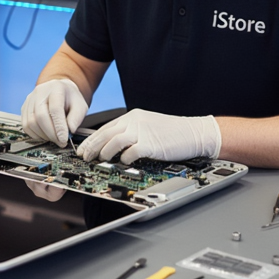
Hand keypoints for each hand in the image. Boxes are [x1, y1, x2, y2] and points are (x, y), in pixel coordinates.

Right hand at [20, 79, 88, 146]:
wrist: (60, 90)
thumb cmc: (71, 99)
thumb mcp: (80, 106)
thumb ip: (76, 118)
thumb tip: (70, 131)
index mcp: (56, 88)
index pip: (55, 109)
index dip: (59, 126)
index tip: (64, 139)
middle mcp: (40, 92)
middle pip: (40, 116)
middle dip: (51, 134)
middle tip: (60, 142)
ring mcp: (30, 100)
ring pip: (31, 123)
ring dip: (43, 135)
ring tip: (54, 138)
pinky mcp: (24, 108)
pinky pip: (25, 125)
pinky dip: (35, 135)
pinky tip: (45, 135)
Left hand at [77, 109, 221, 163]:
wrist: (195, 133)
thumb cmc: (173, 132)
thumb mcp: (148, 126)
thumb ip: (131, 132)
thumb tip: (113, 145)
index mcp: (133, 116)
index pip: (106, 127)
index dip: (92, 139)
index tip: (83, 149)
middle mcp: (135, 121)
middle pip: (106, 133)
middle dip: (92, 147)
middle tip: (84, 157)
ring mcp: (143, 132)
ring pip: (114, 141)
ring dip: (104, 152)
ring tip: (100, 160)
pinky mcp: (151, 144)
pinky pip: (130, 152)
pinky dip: (123, 158)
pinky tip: (123, 162)